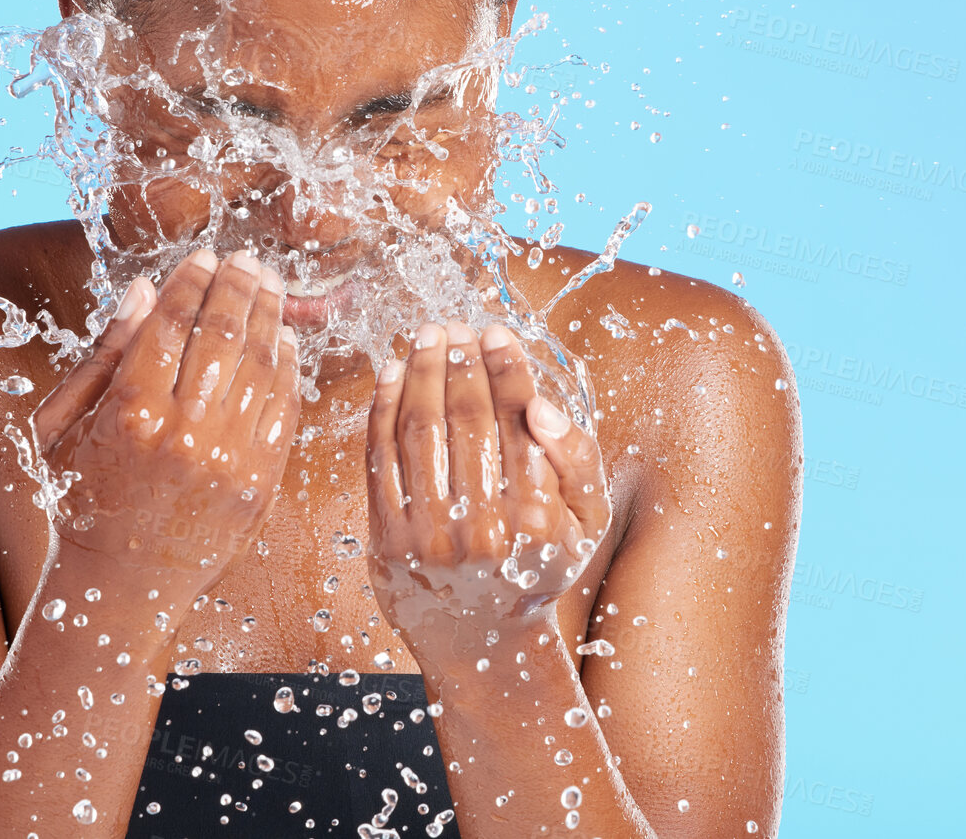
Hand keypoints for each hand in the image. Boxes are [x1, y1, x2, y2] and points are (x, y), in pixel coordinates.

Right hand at [27, 248, 298, 613]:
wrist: (119, 586)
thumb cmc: (80, 500)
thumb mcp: (62, 427)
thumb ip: (103, 354)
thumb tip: (143, 290)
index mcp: (129, 412)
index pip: (171, 322)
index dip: (191, 281)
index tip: (204, 256)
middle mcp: (183, 433)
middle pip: (222, 334)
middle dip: (239, 287)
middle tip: (248, 261)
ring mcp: (227, 460)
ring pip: (260, 366)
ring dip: (271, 318)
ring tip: (272, 287)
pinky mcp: (258, 484)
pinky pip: (282, 410)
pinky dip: (288, 368)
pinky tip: (287, 340)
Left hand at [365, 319, 611, 675]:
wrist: (479, 639)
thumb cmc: (537, 565)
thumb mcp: (585, 523)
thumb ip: (578, 460)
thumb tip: (541, 408)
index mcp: (538, 524)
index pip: (519, 424)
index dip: (507, 370)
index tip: (497, 332)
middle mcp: (482, 532)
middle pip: (465, 419)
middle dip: (460, 361)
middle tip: (456, 326)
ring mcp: (429, 537)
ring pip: (420, 430)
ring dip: (421, 372)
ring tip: (428, 336)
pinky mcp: (386, 539)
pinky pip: (380, 456)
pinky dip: (383, 406)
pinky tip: (393, 371)